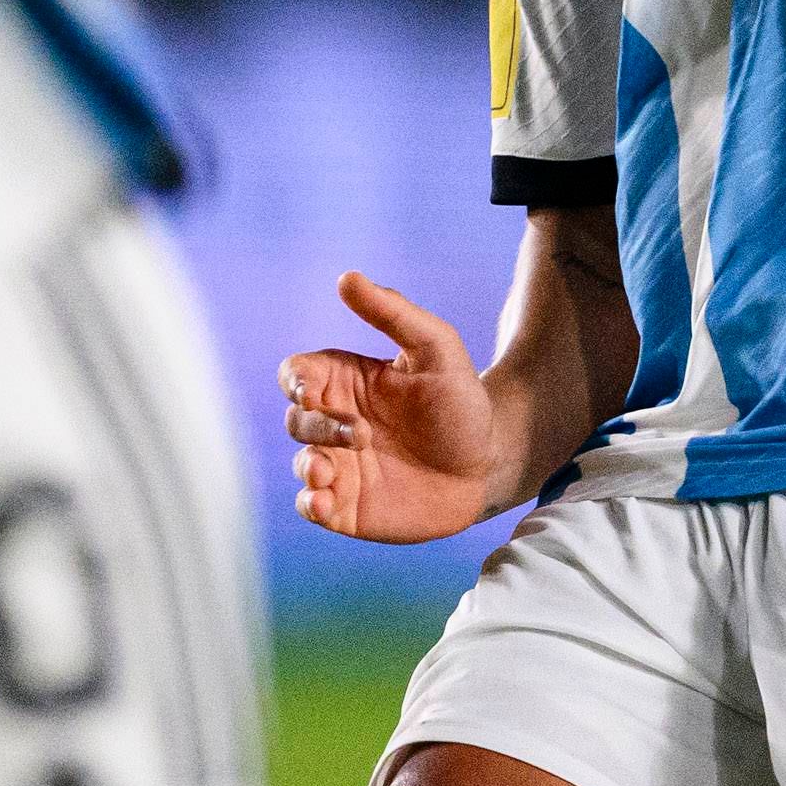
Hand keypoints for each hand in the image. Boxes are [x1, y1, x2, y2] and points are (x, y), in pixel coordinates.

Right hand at [282, 273, 511, 544]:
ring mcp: (342, 466)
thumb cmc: (462, 403)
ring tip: (326, 472)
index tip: (309, 389)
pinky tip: (322, 503)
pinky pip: (312, 506)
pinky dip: (308, 505)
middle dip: (315, 426)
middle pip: (296, 420)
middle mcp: (338, 424)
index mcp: (348, 382)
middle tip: (358, 434)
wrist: (491, 464)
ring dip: (308, 467)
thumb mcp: (437, 349)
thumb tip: (347, 278)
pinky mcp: (349, 507)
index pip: (298, 375)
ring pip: (302, 464)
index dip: (294, 381)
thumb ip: (393, 313)